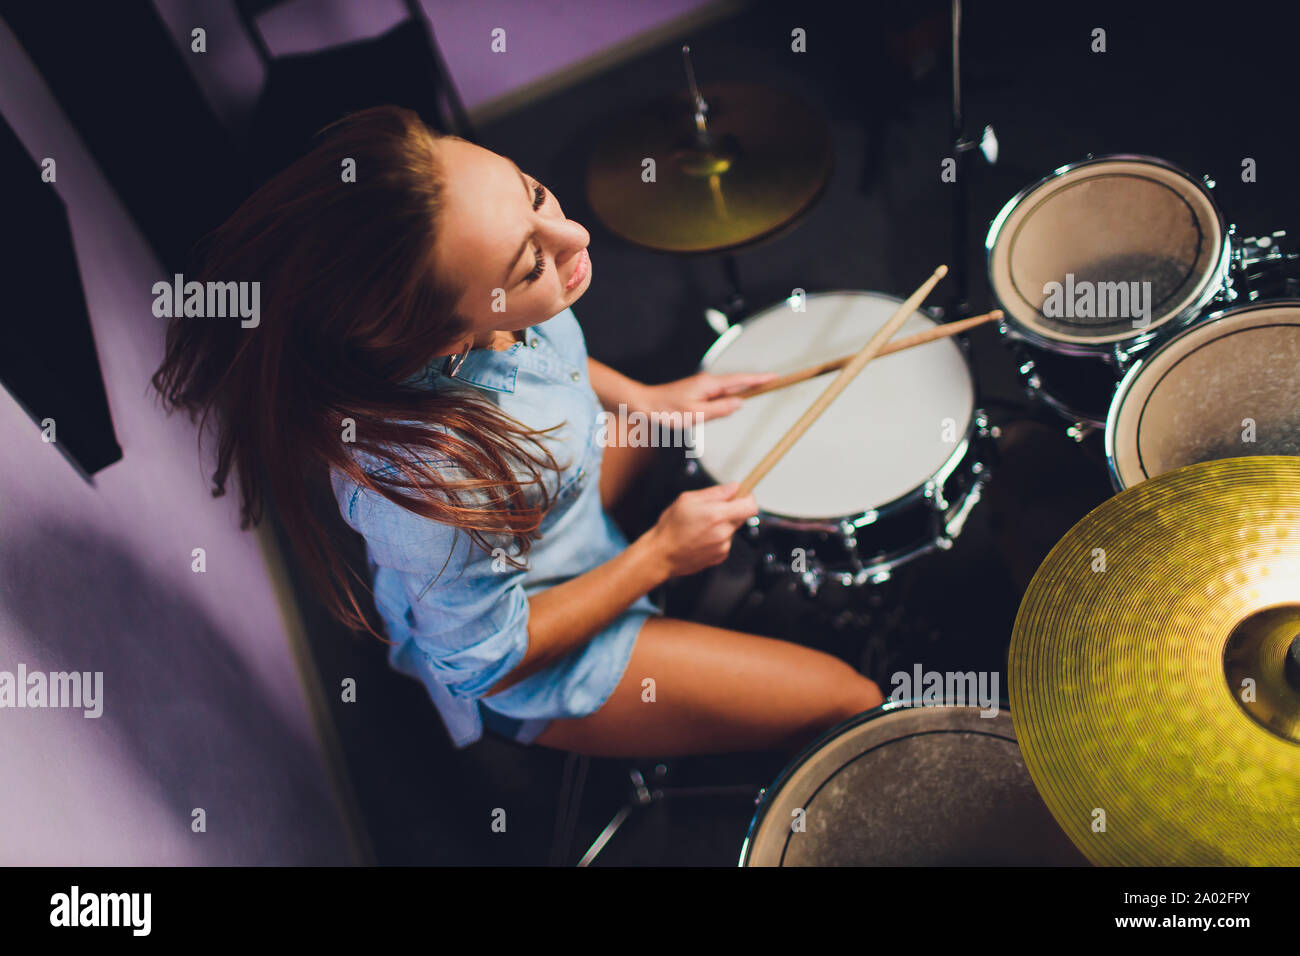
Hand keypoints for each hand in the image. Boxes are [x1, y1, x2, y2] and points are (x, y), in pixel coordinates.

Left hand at [632, 372, 777, 423]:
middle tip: (774, 382)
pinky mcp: (697, 392)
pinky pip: (718, 394)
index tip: (774, 377)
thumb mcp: (695, 415)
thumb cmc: (666, 411)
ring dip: (742, 390)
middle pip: (737, 382)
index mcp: (709, 385)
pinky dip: (728, 396)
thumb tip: (740, 403)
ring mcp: (702, 386)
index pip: (740, 380)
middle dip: (756, 382)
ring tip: (759, 390)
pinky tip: (730, 402)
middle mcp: (707, 382)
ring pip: (728, 389)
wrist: (645, 405)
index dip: (758, 379)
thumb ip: (720, 410)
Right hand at [642, 482, 758, 578]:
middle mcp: (723, 532)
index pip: (750, 506)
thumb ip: (714, 493)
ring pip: (732, 528)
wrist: (662, 555)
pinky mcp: (721, 556)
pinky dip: (718, 537)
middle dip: (732, 509)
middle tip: (715, 508)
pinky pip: (726, 541)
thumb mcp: (687, 499)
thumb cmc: (670, 528)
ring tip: (702, 525)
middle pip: (742, 516)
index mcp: (716, 515)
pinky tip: (701, 537)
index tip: (742, 494)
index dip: (748, 498)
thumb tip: (733, 488)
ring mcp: (723, 546)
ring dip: (723, 524)